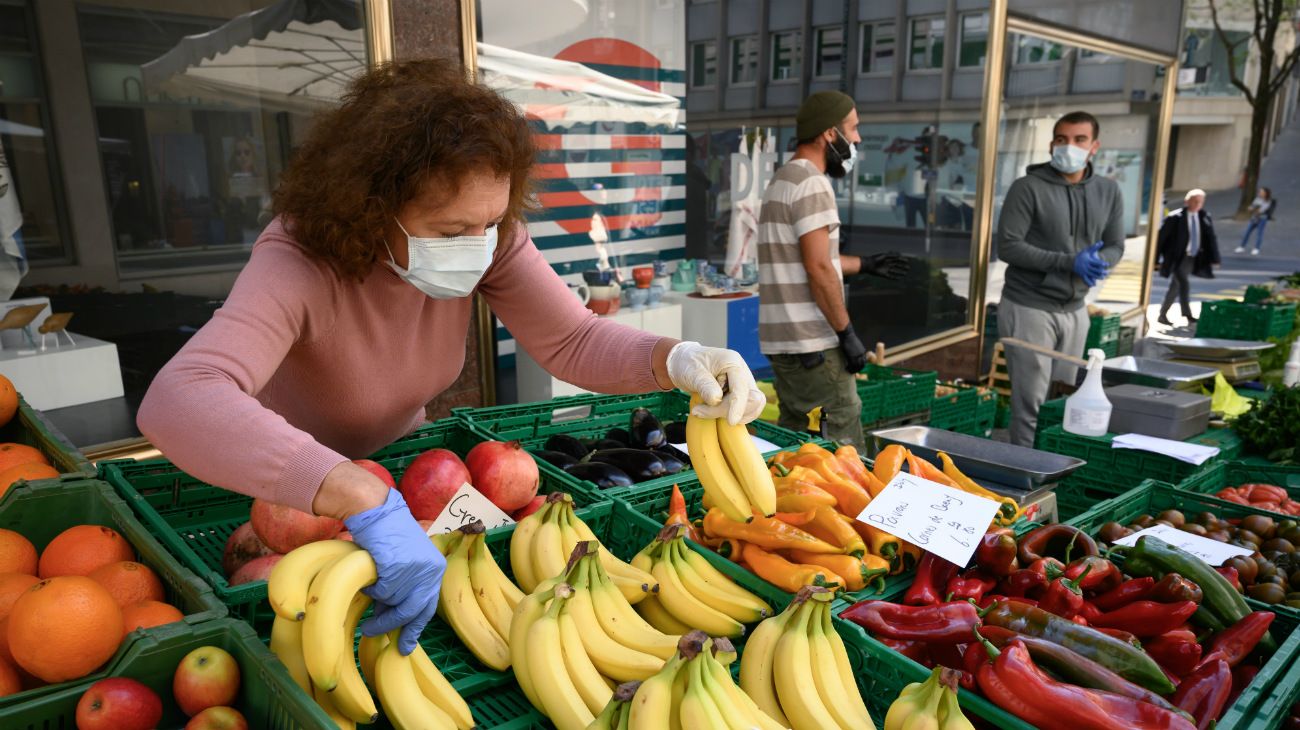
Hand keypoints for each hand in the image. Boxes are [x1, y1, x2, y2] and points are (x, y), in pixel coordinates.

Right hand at [345, 489, 445, 654]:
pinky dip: (372, 591)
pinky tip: (368, 583)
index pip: (429, 606)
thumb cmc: (387, 535)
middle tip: (376, 636)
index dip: (415, 628)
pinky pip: (381, 591)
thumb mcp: (405, 562)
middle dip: (394, 627)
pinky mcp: (397, 566)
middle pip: (413, 611)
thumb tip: (391, 619)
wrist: (376, 510)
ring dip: (379, 610)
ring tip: (368, 612)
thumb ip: (404, 588)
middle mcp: (430, 569)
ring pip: (394, 603)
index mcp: (436, 568)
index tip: (404, 646)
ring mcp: (414, 568)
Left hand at [666, 341, 764, 424]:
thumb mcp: (691, 372)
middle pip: (753, 401)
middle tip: (700, 409)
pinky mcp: (740, 396)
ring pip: (751, 409)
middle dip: (729, 410)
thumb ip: (705, 385)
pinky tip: (709, 411)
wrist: (685, 363)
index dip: (738, 406)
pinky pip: (744, 413)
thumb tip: (717, 399)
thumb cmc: (688, 364)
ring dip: (727, 415)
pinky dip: (728, 416)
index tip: (731, 422)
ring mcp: (744, 385)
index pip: (742, 388)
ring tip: (702, 409)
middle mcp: (743, 373)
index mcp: (733, 363)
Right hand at [837, 325, 868, 372]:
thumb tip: (854, 354)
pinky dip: (850, 368)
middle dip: (859, 369)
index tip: (858, 369)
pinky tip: (847, 369)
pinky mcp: (851, 356)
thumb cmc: (850, 338)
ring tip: (850, 372)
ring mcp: (857, 355)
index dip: (861, 366)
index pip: (864, 361)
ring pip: (857, 366)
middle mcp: (861, 354)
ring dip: (854, 370)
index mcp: (862, 352)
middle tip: (854, 372)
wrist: (847, 334)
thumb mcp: (856, 345)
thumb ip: (857, 350)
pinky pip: (852, 365)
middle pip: (862, 365)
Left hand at [861, 252, 909, 280]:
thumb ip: (892, 256)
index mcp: (887, 259)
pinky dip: (895, 277)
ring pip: (895, 271)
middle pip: (897, 266)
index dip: (902, 260)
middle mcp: (887, 264)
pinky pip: (890, 277)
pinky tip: (899, 278)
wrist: (869, 265)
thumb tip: (900, 256)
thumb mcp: (885, 256)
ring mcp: (886, 270)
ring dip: (900, 272)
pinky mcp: (884, 274)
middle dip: (902, 267)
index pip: (897, 259)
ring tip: (905, 273)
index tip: (907, 261)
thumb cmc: (876, 259)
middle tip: (908, 268)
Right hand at [1072, 242, 1108, 286]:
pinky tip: (1094, 284)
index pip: (1096, 262)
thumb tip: (1102, 242)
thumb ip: (1094, 247)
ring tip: (1103, 277)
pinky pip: (1086, 279)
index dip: (1102, 263)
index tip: (1107, 264)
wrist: (1070, 261)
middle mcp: (1086, 267)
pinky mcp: (1081, 275)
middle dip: (1102, 271)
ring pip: (1092, 275)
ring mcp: (1083, 271)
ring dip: (1098, 277)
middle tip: (1107, 272)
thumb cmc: (1080, 255)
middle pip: (1095, 270)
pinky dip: (1090, 282)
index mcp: (1088, 261)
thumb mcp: (1087, 250)